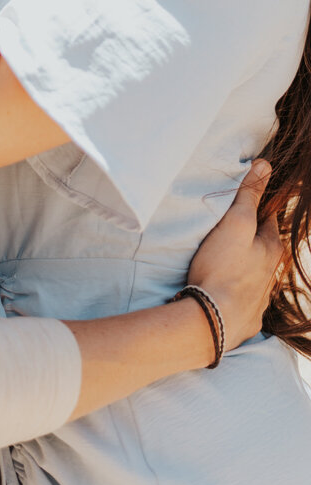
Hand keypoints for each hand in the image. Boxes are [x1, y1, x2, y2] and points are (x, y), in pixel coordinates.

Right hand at [187, 160, 283, 352]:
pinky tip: (225, 288)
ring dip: (246, 265)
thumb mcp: (235, 223)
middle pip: (264, 248)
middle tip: (231, 228)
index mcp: (272, 249)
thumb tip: (266, 164)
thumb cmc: (223, 267)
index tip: (246, 202)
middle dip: (252, 238)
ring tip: (226, 257)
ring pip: (256, 273)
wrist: (213, 320)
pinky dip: (238, 289)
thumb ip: (249, 195)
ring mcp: (261, 298)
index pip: (269, 219)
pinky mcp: (248, 316)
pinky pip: (245, 297)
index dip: (258, 208)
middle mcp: (272, 274)